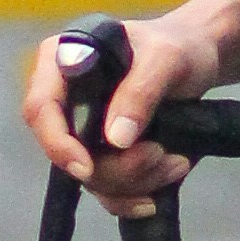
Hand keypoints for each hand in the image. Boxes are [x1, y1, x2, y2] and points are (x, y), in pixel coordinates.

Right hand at [19, 11, 221, 210]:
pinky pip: (109, 191)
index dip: (57, 143)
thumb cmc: (178, 47)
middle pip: (68, 155)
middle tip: (159, 153)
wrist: (199, 62)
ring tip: (176, 160)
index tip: (86, 168)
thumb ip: (141, 92)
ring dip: (137, 179)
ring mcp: (83, 132)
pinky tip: (168, 175)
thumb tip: (116, 139)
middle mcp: (65, 100)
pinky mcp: (104, 155)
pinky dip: (138, 193)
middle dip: (117, 167)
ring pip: (93, 179)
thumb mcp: (166, 58)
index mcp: (62, 61)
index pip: (40, 108)